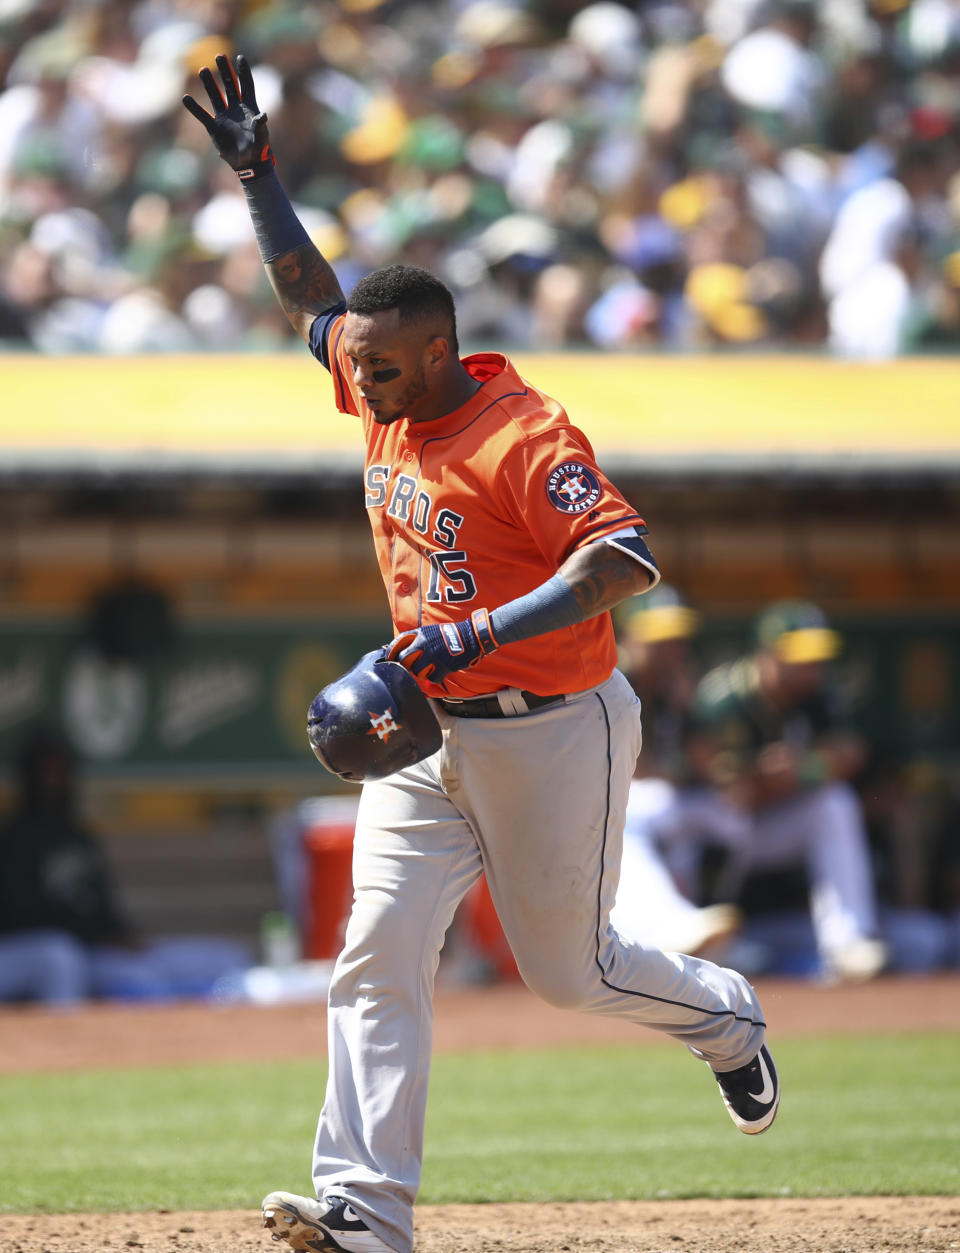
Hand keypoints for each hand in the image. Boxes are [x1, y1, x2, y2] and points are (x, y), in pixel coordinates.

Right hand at [182, 53, 272, 177]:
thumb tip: (263, 116)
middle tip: (219, 56)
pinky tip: (186, 98)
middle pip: (229, 86)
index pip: (246, 86)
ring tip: (203, 70)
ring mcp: (224, 116)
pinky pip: (202, 115)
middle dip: (225, 71)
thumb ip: (261, 127)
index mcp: (249, 108)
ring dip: (209, 83)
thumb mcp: (261, 139)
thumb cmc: (258, 151)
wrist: (247, 164)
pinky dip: (194, 108)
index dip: (243, 72)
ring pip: (215, 95)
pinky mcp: (214, 128)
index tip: (240, 57)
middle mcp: (235, 109)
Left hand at [387, 610, 497, 685]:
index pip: (398, 643)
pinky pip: (432, 678)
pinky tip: (438, 673)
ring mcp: (433, 655)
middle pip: (404, 659)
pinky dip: (433, 678)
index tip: (389, 659)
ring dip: (420, 673)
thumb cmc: (450, 634)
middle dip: (405, 666)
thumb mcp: (431, 631)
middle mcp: (424, 644)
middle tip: (410, 668)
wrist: (471, 636)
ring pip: (416, 671)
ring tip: (427, 670)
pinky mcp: (443, 666)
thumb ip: (417, 639)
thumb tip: (403, 651)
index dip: (391, 652)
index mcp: (420, 633)